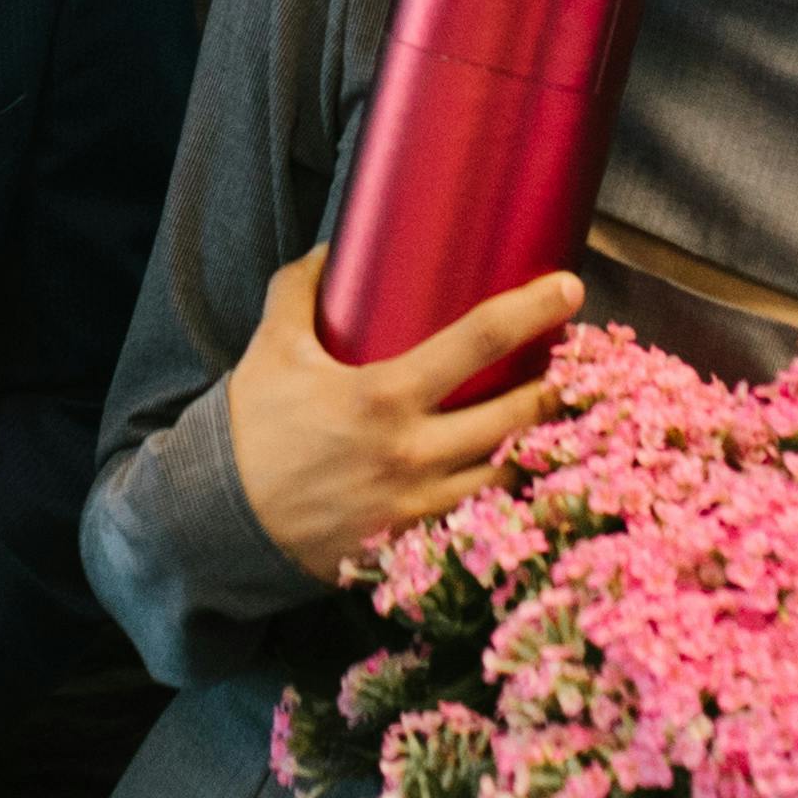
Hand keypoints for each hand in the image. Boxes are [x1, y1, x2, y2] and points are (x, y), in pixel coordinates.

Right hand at [226, 251, 579, 585]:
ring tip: (555, 417)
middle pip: (518, 414)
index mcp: (383, 396)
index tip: (569, 288)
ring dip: (539, 443)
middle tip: (574, 363)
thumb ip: (299, 292)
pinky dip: (508, 493)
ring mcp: (421, 507)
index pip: (478, 341)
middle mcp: (413, 453)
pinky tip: (519, 473)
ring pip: (510, 472)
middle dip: (558, 385)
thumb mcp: (271, 350)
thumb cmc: (252, 432)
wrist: (223, 524)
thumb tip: (331, 250)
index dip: (531, 310)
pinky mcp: (419, 547)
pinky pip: (485, 518)